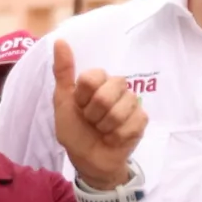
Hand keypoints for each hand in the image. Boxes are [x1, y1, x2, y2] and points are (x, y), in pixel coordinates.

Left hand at [51, 39, 145, 193]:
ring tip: (102, 131)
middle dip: (93, 114)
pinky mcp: (142, 120)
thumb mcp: (63, 102)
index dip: (82, 97)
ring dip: (105, 127)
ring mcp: (132, 103)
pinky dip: (116, 137)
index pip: (92, 77)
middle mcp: (116, 87)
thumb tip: (60, 41)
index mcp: (98, 80)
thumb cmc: (75, 131)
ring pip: (119, 110)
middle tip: (91, 122)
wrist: (88, 161)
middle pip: (106, 93)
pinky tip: (114, 138)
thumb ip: (63, 72)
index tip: (79, 106)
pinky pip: (131, 124)